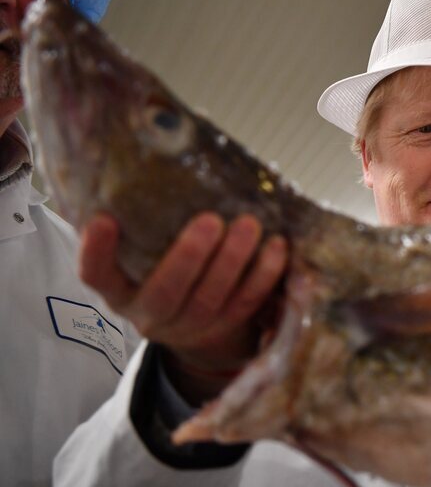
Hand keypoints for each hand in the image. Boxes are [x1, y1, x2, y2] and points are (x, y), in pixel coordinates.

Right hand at [80, 212, 287, 401]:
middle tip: (211, 220)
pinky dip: (264, 275)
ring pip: (212, 299)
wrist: (191, 320)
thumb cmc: (161, 268)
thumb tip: (145, 159)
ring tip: (250, 225)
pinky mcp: (225, 328)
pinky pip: (247, 303)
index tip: (103, 219)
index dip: (97, 252)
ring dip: (234, 261)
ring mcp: (189, 327)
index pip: (96, 276)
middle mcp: (149, 316)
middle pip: (166, 293)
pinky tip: (277, 247)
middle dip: (189, 256)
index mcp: (119, 291)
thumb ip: (138, 223)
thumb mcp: (140, 253)